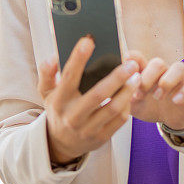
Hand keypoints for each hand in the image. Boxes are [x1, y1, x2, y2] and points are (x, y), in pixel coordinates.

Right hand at [37, 36, 140, 164]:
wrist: (61, 144)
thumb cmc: (58, 109)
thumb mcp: (46, 93)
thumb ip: (47, 74)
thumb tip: (53, 57)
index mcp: (59, 101)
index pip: (69, 77)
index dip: (78, 58)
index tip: (89, 40)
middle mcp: (72, 116)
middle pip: (98, 94)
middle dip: (117, 77)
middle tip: (131, 63)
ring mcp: (87, 129)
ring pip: (112, 109)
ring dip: (127, 91)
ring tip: (136, 76)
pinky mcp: (101, 138)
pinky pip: (119, 121)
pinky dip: (127, 105)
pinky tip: (131, 93)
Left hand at [126, 54, 183, 130]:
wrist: (169, 118)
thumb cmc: (148, 105)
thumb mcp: (131, 102)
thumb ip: (121, 94)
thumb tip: (104, 90)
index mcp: (145, 72)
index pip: (139, 57)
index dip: (133, 59)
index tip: (126, 66)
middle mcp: (162, 72)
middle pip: (158, 62)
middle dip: (148, 76)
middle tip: (139, 92)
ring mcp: (178, 80)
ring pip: (179, 67)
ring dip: (167, 80)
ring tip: (158, 95)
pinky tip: (176, 100)